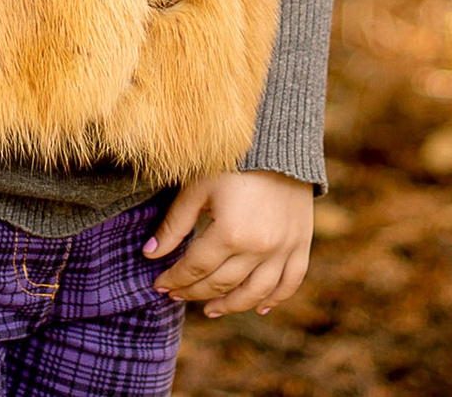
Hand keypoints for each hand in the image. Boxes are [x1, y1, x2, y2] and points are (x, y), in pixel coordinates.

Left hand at [146, 170, 314, 318]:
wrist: (279, 142)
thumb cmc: (232, 161)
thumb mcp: (198, 188)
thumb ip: (174, 225)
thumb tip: (150, 255)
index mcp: (229, 232)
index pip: (196, 268)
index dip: (175, 279)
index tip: (159, 285)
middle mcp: (258, 247)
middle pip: (221, 283)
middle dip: (194, 293)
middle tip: (177, 296)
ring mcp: (283, 249)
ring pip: (255, 292)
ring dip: (230, 305)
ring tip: (211, 309)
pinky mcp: (301, 244)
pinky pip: (290, 282)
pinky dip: (276, 298)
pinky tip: (259, 307)